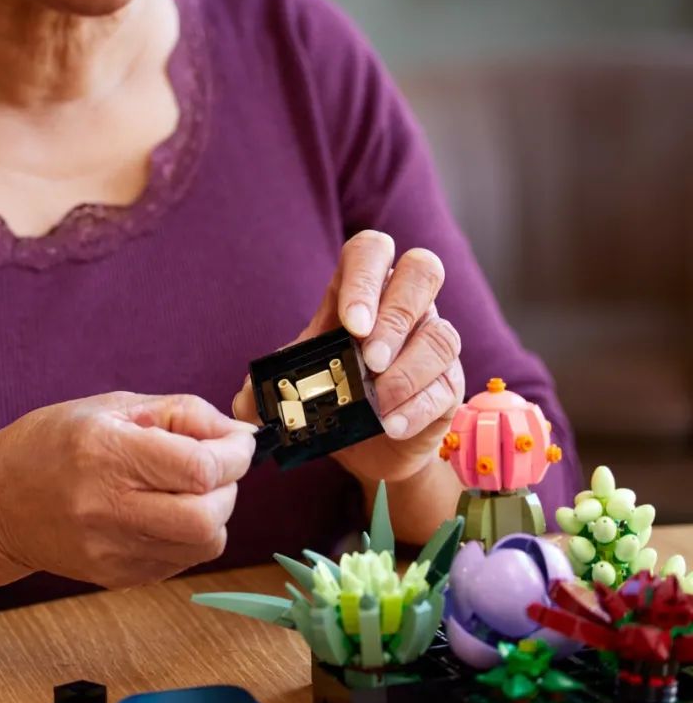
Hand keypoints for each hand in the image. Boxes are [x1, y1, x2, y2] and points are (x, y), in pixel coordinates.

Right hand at [0, 392, 256, 589]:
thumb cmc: (50, 443)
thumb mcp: (110, 405)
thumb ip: (180, 413)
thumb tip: (238, 433)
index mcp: (106, 453)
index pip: (200, 467)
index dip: (234, 454)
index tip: (238, 442)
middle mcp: (107, 507)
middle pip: (208, 516)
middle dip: (229, 487)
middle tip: (215, 468)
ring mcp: (111, 549)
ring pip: (204, 544)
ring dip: (214, 514)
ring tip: (188, 490)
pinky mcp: (116, 576)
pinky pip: (182, 561)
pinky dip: (190, 536)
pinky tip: (164, 512)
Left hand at [233, 230, 463, 486]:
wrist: (359, 451)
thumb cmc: (324, 403)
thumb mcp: (287, 391)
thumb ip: (265, 389)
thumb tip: (254, 395)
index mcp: (358, 293)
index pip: (371, 251)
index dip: (365, 278)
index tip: (350, 323)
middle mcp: (403, 307)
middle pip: (423, 270)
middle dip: (396, 314)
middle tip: (370, 359)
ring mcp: (430, 343)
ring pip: (441, 334)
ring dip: (407, 371)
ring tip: (377, 403)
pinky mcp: (447, 385)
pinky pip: (446, 385)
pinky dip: (417, 406)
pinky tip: (390, 425)